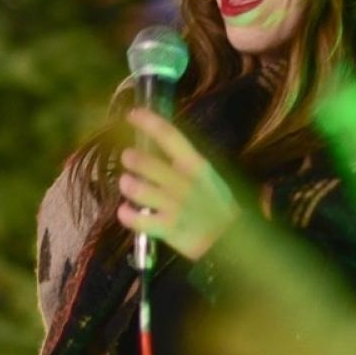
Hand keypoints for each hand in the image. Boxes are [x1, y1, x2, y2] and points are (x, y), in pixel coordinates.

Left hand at [116, 107, 239, 261]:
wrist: (230, 240)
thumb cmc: (215, 204)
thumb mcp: (207, 176)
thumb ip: (184, 161)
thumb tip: (155, 143)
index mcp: (196, 164)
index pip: (169, 135)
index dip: (147, 121)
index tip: (132, 114)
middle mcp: (184, 182)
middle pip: (147, 162)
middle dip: (131, 158)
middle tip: (128, 159)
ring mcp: (175, 206)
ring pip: (137, 189)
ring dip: (127, 184)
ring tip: (127, 184)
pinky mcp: (167, 228)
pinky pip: (137, 220)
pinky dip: (126, 214)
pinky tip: (125, 211)